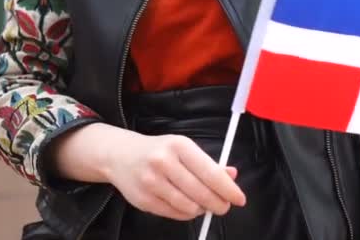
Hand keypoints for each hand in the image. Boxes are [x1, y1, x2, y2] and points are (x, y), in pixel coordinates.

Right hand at [104, 132, 245, 220]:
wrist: (120, 154)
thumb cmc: (157, 151)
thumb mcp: (183, 148)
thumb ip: (208, 163)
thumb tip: (232, 175)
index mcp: (178, 146)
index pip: (210, 173)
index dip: (228, 189)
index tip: (239, 199)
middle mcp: (163, 162)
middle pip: (201, 193)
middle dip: (218, 204)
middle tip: (224, 206)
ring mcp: (151, 182)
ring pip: (189, 207)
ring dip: (201, 209)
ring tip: (202, 203)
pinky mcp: (144, 200)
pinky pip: (175, 214)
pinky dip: (186, 213)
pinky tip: (186, 205)